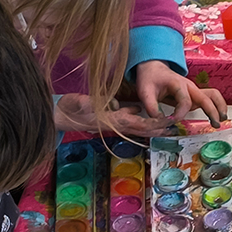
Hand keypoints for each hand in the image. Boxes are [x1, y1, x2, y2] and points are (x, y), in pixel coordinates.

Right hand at [54, 93, 173, 138]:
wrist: (58, 115)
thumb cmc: (68, 109)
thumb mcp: (80, 104)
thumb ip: (95, 104)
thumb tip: (112, 104)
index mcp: (111, 121)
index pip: (137, 123)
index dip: (152, 123)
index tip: (166, 122)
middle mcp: (115, 124)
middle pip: (141, 128)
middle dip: (157, 128)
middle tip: (173, 127)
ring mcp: (112, 123)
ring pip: (136, 126)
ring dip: (151, 126)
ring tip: (165, 124)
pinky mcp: (109, 119)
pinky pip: (127, 120)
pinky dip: (138, 119)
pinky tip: (144, 113)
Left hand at [134, 62, 227, 127]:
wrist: (153, 68)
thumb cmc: (150, 78)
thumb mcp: (144, 92)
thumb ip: (151, 107)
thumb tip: (160, 121)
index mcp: (177, 84)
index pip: (184, 101)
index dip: (180, 113)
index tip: (172, 121)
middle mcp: (189, 86)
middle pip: (206, 97)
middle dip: (212, 110)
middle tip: (215, 124)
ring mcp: (194, 90)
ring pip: (213, 95)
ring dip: (219, 107)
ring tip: (221, 120)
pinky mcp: (195, 95)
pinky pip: (210, 98)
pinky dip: (216, 107)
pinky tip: (218, 117)